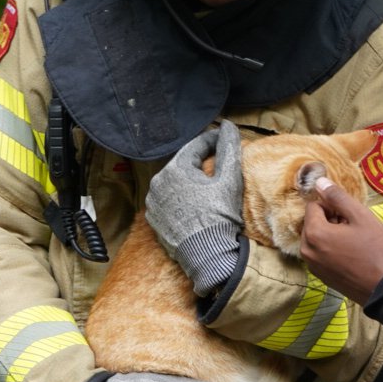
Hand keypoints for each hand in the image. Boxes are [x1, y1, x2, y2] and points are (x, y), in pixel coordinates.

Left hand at [145, 121, 244, 296]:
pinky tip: (195, 203)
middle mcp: (158, 182)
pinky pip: (169, 201)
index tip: (225, 138)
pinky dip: (181, 198)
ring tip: (208, 184)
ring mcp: (154, 203)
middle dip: (201, 161)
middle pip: (183, 164)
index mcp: (174, 169)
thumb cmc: (219, 216)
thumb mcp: (229, 180)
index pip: (196, 146)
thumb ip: (228, 148)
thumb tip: (228, 126)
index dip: (213, 140)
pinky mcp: (154, 220)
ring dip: (190, 180)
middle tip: (219, 161)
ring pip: (175, 182)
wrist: (207, 255)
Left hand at [299, 178, 382, 305]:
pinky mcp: (321, 277)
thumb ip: (338, 197)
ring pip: (316, 238)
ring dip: (331, 234)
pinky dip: (331, 249)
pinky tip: (351, 253)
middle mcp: (307, 251)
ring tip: (354, 240)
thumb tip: (320, 182)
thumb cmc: (375, 250)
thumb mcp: (360, 217)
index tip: (348, 213)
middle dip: (329, 220)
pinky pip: (320, 254)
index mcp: (314, 234)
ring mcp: (313, 266)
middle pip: (312, 222)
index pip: (313, 206)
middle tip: (353, 226)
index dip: (331, 205)